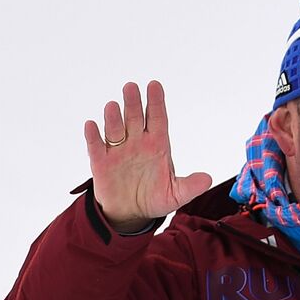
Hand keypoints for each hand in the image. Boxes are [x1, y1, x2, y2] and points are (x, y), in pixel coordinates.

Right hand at [84, 80, 212, 231]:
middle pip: (134, 118)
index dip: (156, 102)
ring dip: (113, 117)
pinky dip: (93, 136)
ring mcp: (118, 150)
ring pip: (115, 128)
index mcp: (157, 145)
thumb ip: (190, 187)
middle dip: (133, 102)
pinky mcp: (101, 162)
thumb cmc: (154, 198)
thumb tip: (207, 180)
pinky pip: (96, 146)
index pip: (157, 118)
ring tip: (113, 106)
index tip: (154, 85)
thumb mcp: (175, 195)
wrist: (130, 214)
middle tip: (131, 87)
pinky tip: (92, 125)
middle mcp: (137, 142)